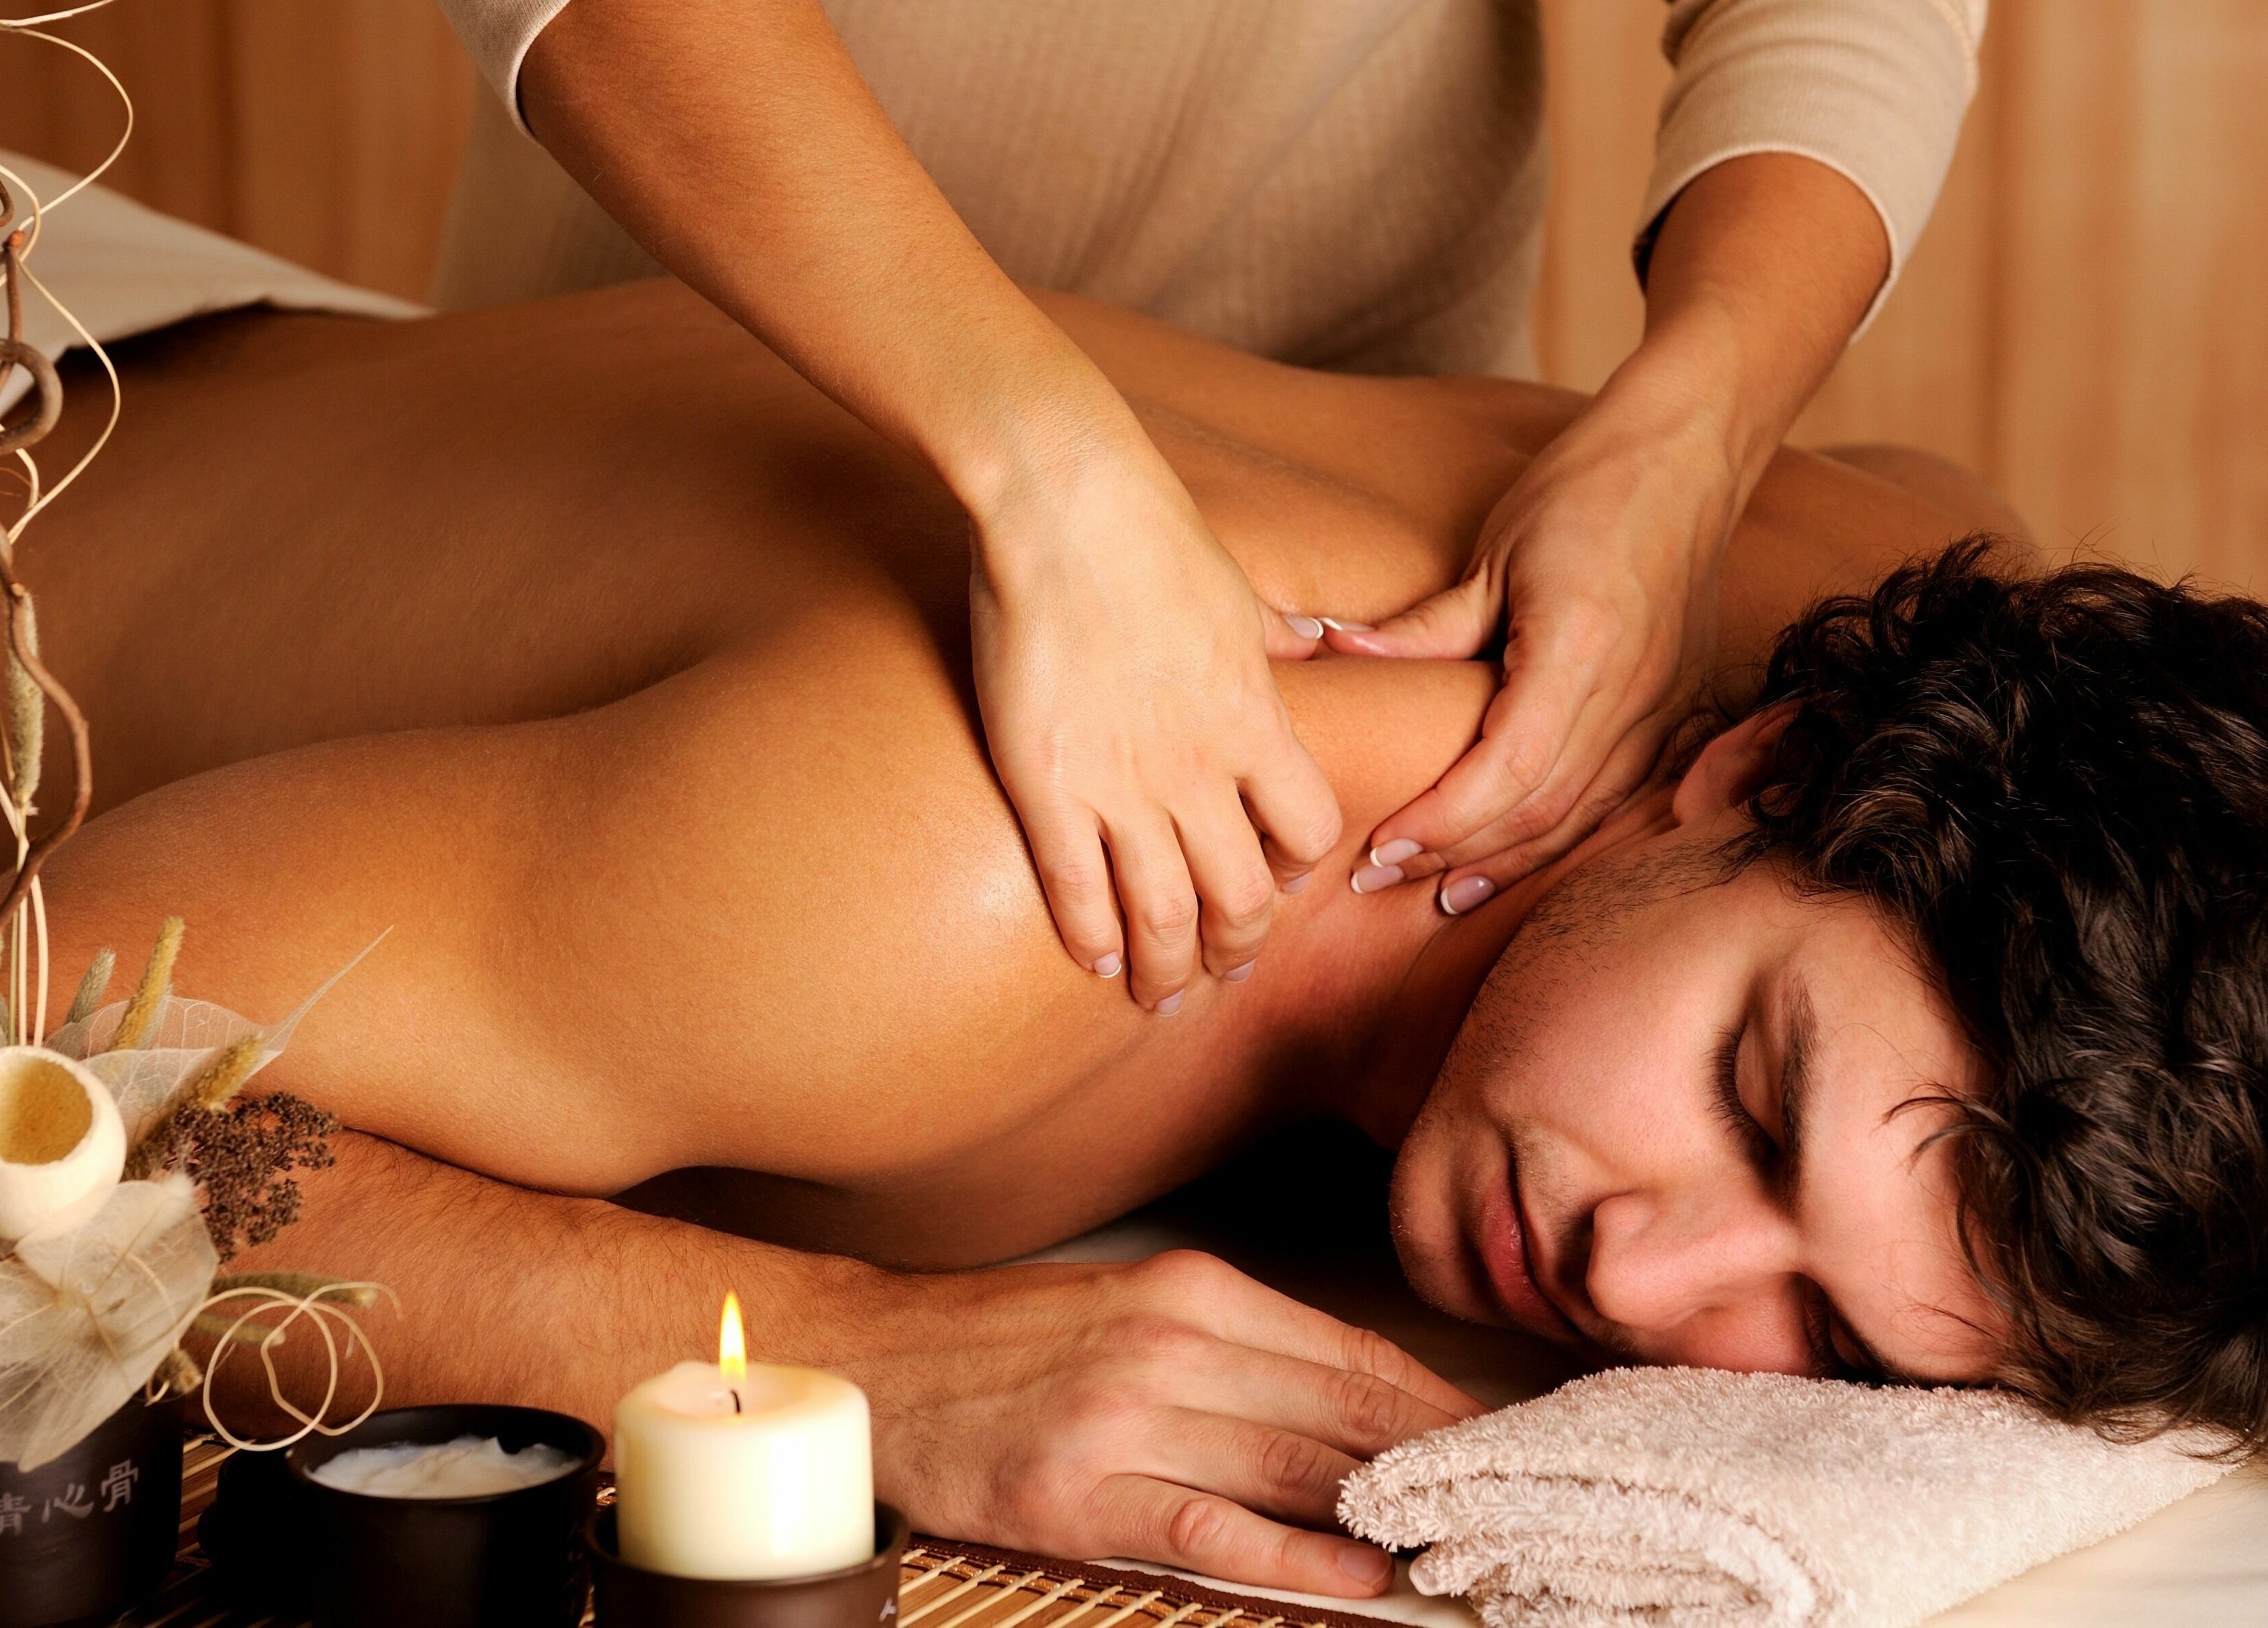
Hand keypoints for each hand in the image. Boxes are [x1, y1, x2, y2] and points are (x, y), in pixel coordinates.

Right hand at [840, 1249, 1483, 1593]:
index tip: (1494, 1441)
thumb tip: (1345, 1403)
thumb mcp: (1128, 1307)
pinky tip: (1356, 1576)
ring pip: (1293, 1469)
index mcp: (1188, 1288)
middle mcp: (1168, 1344)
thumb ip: (1235, 1350)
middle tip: (1507, 1502)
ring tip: (1458, 1545)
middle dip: (1434, 1461)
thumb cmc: (1006, 1339)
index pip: (1350, 1350)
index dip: (1433, 1403)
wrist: (876, 1362)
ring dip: (1386, 1511)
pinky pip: (1212, 1530)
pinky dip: (1296, 1556)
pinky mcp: (1081, 1496)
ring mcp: (1124, 1422)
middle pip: (1341, 1410)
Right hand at [970, 433, 1341, 1009]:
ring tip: (1159, 992)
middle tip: (1220, 970)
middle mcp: (1201, 768)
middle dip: (1236, 947)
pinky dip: (1091, 935)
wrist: (1064, 506)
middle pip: (1242, 896)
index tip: (1275, 882)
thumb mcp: (1241, 592)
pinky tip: (1092, 958)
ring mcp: (1124, 784)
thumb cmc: (1152, 533)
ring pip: (1165, 914)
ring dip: (1168, 966)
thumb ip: (1279, 637)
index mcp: (1256, 721)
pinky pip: (1077, 889)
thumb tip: (1316, 640)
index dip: (1296, 870)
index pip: (1308, 831)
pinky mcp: (1049, 785)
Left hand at [1327, 360, 1735, 909]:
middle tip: (1380, 880)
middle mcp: (1635, 694)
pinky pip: (1619, 801)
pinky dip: (1561, 840)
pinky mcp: (1680, 712)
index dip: (1441, 821)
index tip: (1379, 846)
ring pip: (1582, 819)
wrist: (1687, 452)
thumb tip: (1335, 649)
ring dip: (1506, 864)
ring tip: (1439, 894)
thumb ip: (1423, 628)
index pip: (1507, 770)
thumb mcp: (1493, 554)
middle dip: (1455, 854)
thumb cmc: (1585, 489)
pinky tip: (1515, 862)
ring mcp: (1666, 708)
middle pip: (1540, 810)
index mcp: (1581, 650)